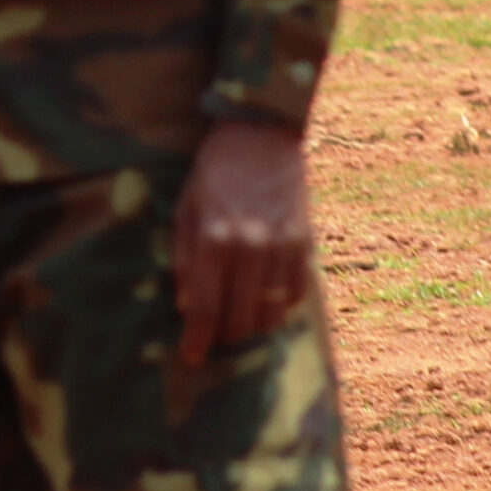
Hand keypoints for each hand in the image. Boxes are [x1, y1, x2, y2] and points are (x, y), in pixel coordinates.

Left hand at [177, 118, 312, 364]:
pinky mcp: (305, 240)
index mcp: (215, 238)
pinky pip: (295, 292)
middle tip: (215, 338)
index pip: (206, 307)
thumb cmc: (215, 171)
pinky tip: (266, 304)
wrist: (263, 134)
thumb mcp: (186, 208)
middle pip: (240, 317)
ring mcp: (282, 245)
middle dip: (225, 336)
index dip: (198, 340)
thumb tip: (187, 305)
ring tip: (240, 324)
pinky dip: (281, 307)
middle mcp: (251, 246)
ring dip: (254, 326)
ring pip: (271, 311)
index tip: (191, 357)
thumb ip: (186, 258)